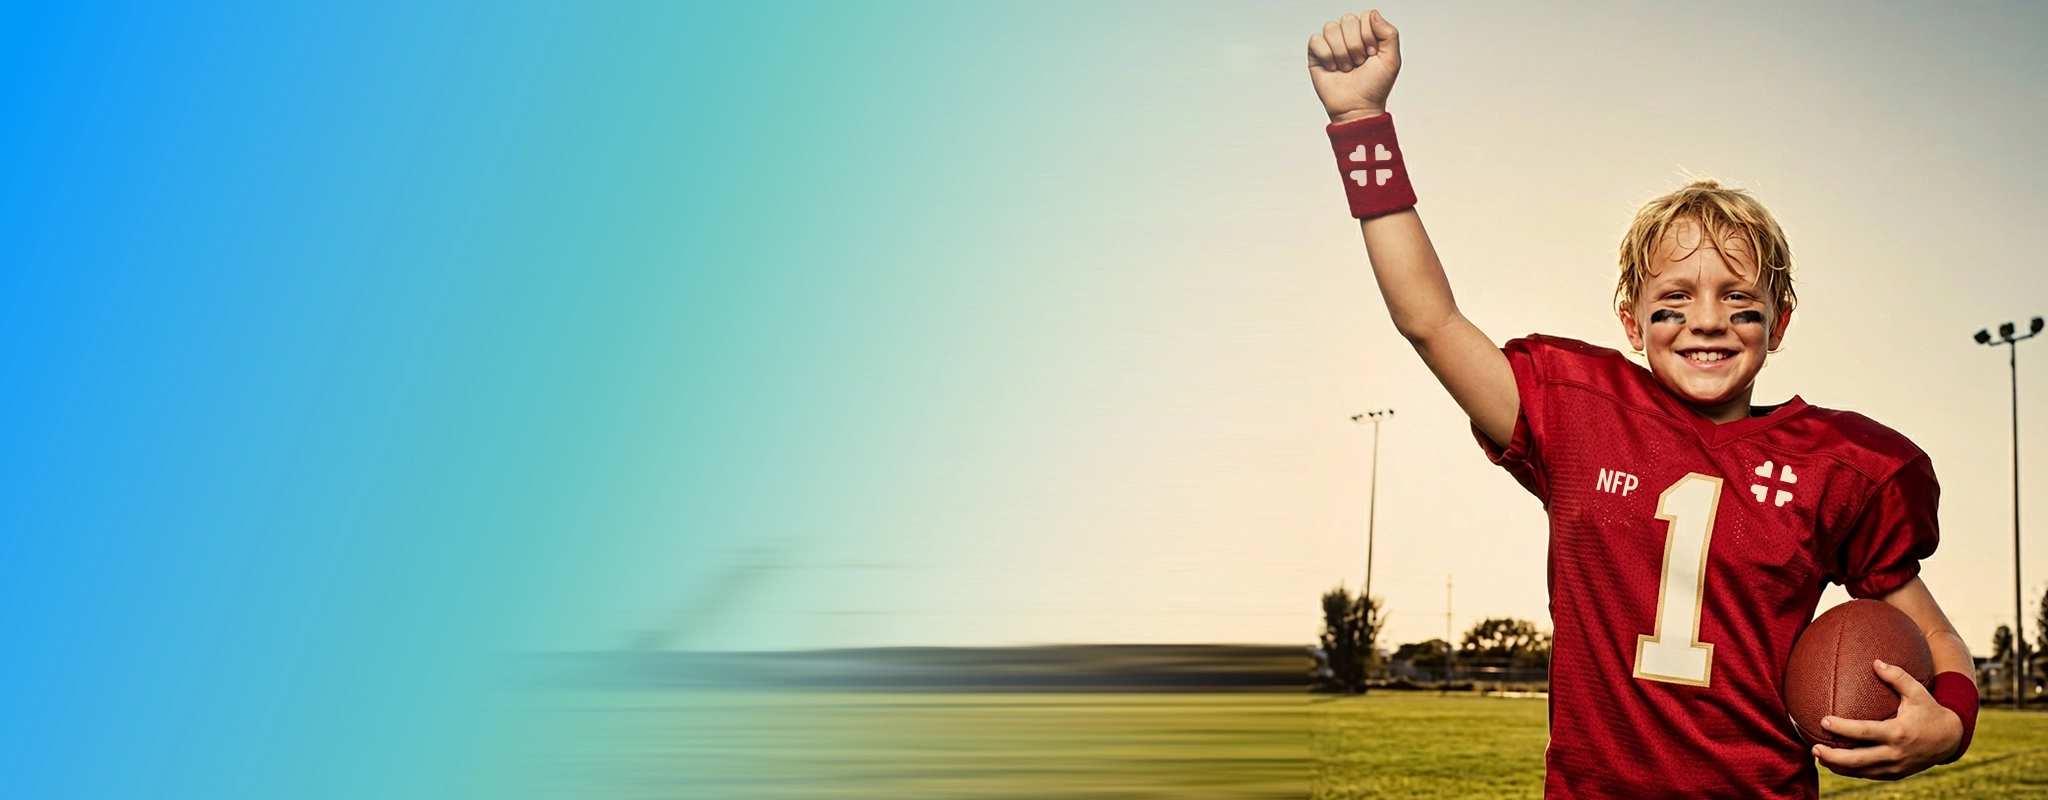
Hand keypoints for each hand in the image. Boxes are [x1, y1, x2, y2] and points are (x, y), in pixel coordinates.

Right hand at [1306, 10, 1400, 122]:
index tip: (1372, 54)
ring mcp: (1332, 44)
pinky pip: (1316, 40)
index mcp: (1367, 34)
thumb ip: (1389, 33)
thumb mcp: (1392, 59)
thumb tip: (1372, 14)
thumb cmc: (1374, 87)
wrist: (1358, 107)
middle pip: (1348, 19)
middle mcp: (1349, 36)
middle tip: (1359, 62)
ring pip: (1331, 28)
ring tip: (1346, 67)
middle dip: (1355, 45)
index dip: (1369, 35)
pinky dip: (1326, 56)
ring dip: (1341, 52)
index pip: (1365, 16)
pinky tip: (1333, 68)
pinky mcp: (1316, 54)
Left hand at [1812, 659, 1962, 779]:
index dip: (1842, 728)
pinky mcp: (1895, 774)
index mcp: (1898, 733)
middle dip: (1833, 757)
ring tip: (1818, 756)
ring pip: (1861, 771)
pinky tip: (1835, 763)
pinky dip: (1851, 771)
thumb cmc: (1930, 711)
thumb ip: (1897, 676)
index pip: (1864, 732)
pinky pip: (1869, 775)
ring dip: (1838, 766)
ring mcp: (1895, 767)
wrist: (1951, 739)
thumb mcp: (1918, 692)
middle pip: (1858, 760)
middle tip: (1813, 747)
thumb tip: (1875, 662)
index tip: (1824, 721)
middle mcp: (1895, 753)